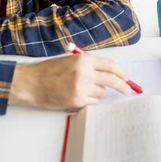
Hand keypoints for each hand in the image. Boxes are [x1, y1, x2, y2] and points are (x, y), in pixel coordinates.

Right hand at [10, 54, 131, 109]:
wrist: (32, 83)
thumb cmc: (49, 70)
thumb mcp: (70, 60)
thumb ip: (89, 65)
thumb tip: (109, 73)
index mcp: (83, 60)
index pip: (110, 65)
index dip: (121, 72)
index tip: (127, 77)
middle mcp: (84, 73)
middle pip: (111, 80)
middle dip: (122, 86)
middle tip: (128, 90)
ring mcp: (81, 88)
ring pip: (102, 93)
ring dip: (98, 92)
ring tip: (84, 89)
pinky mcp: (76, 101)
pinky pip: (92, 102)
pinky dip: (90, 100)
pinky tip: (79, 95)